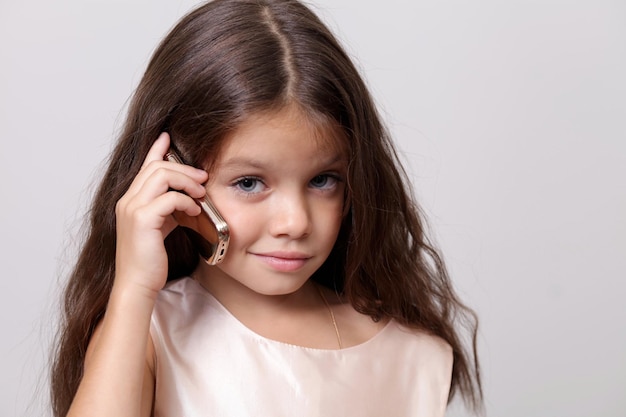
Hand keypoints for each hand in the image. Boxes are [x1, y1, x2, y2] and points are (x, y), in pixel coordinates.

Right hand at [113, 132, 208, 297]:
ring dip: (187, 180)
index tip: (168, 137)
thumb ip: (168, 211)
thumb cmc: (149, 261)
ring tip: (201, 191)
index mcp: (130, 201)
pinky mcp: (142, 219)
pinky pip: (169, 198)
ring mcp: (132, 209)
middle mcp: (127, 201)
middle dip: (183, 167)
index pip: (144, 166)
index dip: (156, 149)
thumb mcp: (160, 228)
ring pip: (161, 175)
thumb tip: (188, 199)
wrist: (137, 284)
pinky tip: (194, 210)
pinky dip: (186, 200)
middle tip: (203, 176)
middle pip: (156, 167)